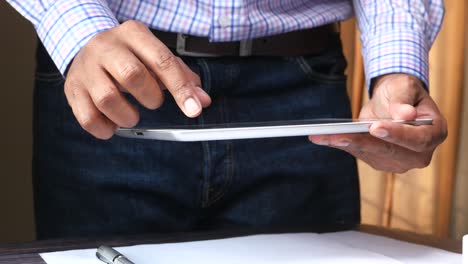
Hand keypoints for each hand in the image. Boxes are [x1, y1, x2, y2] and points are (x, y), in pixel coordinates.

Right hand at [64, 20, 211, 138]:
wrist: (85, 46)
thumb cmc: (129, 56)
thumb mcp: (156, 57)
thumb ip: (181, 77)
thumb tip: (202, 101)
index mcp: (133, 34)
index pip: (162, 61)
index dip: (181, 89)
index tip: (194, 109)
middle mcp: (106, 47)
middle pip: (132, 74)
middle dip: (150, 97)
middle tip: (152, 102)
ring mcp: (86, 68)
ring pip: (107, 98)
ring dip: (127, 116)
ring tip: (132, 115)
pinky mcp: (72, 89)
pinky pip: (87, 118)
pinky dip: (105, 129)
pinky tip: (113, 123)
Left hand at [309, 74, 446, 172]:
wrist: (393, 99)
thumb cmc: (403, 91)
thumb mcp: (405, 87)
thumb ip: (403, 100)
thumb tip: (405, 114)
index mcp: (434, 133)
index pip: (418, 140)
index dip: (397, 134)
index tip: (376, 127)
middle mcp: (419, 154)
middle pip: (390, 152)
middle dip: (362, 143)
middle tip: (339, 136)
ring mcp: (398, 160)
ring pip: (370, 154)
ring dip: (344, 144)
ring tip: (321, 136)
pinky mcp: (378, 160)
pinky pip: (358, 152)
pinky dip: (340, 144)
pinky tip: (321, 137)